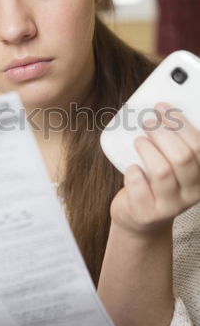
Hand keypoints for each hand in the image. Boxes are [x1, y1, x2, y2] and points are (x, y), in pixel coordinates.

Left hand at [110, 102, 199, 235]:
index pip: (199, 145)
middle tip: (148, 122)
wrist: (140, 218)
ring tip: (139, 142)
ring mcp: (171, 206)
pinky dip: (133, 172)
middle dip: (162, 134)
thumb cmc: (155, 183)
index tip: (163, 107)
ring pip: (162, 171)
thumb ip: (173, 142)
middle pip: (182, 157)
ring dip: (147, 150)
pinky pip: (139, 186)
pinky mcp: (148, 213)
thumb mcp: (172, 163)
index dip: (180, 123)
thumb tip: (161, 110)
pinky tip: (132, 168)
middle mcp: (192, 193)